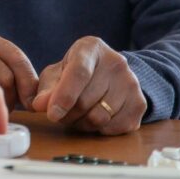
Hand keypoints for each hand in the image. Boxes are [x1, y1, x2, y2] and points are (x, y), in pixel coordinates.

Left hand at [29, 36, 145, 134]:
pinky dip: (99, 130)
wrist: (108, 75)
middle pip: (86, 100)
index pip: (79, 72)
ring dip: (81, 124)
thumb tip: (40, 106)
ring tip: (76, 116)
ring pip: (100, 117)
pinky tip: (93, 119)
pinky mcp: (140, 103)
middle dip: (67, 114)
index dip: (64, 96)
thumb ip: (46, 89)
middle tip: (59, 114)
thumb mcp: (56, 74)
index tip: (52, 114)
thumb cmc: (74, 73)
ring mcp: (131, 82)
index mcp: (91, 48)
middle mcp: (116, 61)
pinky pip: (114, 128)